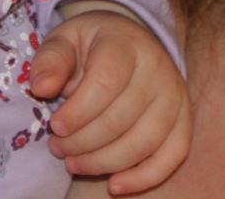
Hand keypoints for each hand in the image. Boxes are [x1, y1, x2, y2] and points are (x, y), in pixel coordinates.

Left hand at [29, 4, 189, 194]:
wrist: (128, 42)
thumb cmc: (91, 45)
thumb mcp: (64, 41)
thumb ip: (50, 60)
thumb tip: (41, 87)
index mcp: (125, 44)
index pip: (106, 82)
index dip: (79, 111)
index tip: (55, 126)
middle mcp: (157, 68)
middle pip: (121, 118)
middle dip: (83, 142)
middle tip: (57, 148)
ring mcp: (174, 95)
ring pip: (144, 142)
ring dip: (104, 162)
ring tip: (74, 163)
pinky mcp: (183, 119)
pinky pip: (173, 155)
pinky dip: (145, 177)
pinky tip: (114, 185)